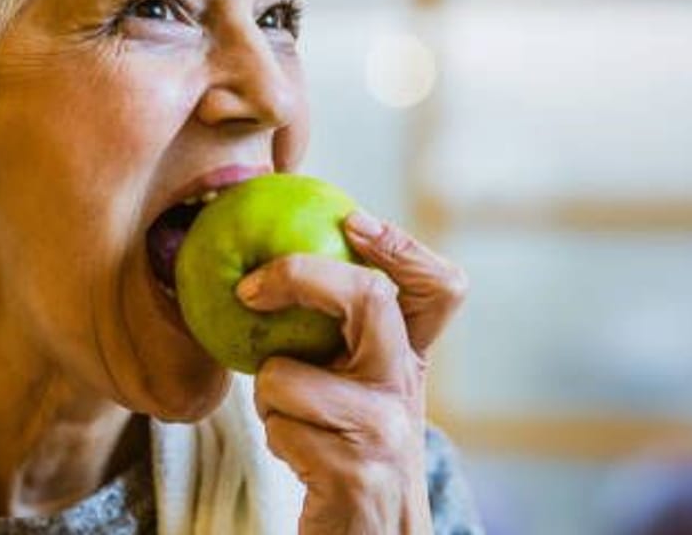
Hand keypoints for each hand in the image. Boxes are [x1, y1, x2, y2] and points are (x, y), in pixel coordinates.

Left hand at [236, 210, 467, 534]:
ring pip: (285, 374)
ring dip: (267, 397)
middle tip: (251, 287)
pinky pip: (278, 427)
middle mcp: (406, 387)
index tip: (351, 220)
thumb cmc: (343, 449)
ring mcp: (385, 430)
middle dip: (301, 277)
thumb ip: (334, 336)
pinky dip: (273, 437)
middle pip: (369, 296)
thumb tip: (263, 268)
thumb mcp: (354, 388)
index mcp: (408, 358)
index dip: (401, 244)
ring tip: (290, 419)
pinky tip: (299, 455)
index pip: (440, 287)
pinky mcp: (355, 471)